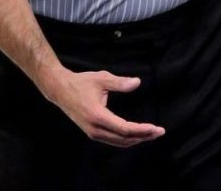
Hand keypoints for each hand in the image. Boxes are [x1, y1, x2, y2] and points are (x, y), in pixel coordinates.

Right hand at [46, 68, 164, 147]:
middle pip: (124, 138)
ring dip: (136, 139)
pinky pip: (112, 140)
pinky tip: (136, 134)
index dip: (142, 130)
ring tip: (152, 134)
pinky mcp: (92, 132)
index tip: (156, 128)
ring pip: (118, 142)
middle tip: (160, 132)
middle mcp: (95, 129)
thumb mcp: (102, 78)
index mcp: (98, 116)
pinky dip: (126, 139)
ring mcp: (92, 133)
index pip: (125, 129)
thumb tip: (137, 82)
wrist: (61, 90)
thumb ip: (120, 82)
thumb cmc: (82, 82)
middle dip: (143, 136)